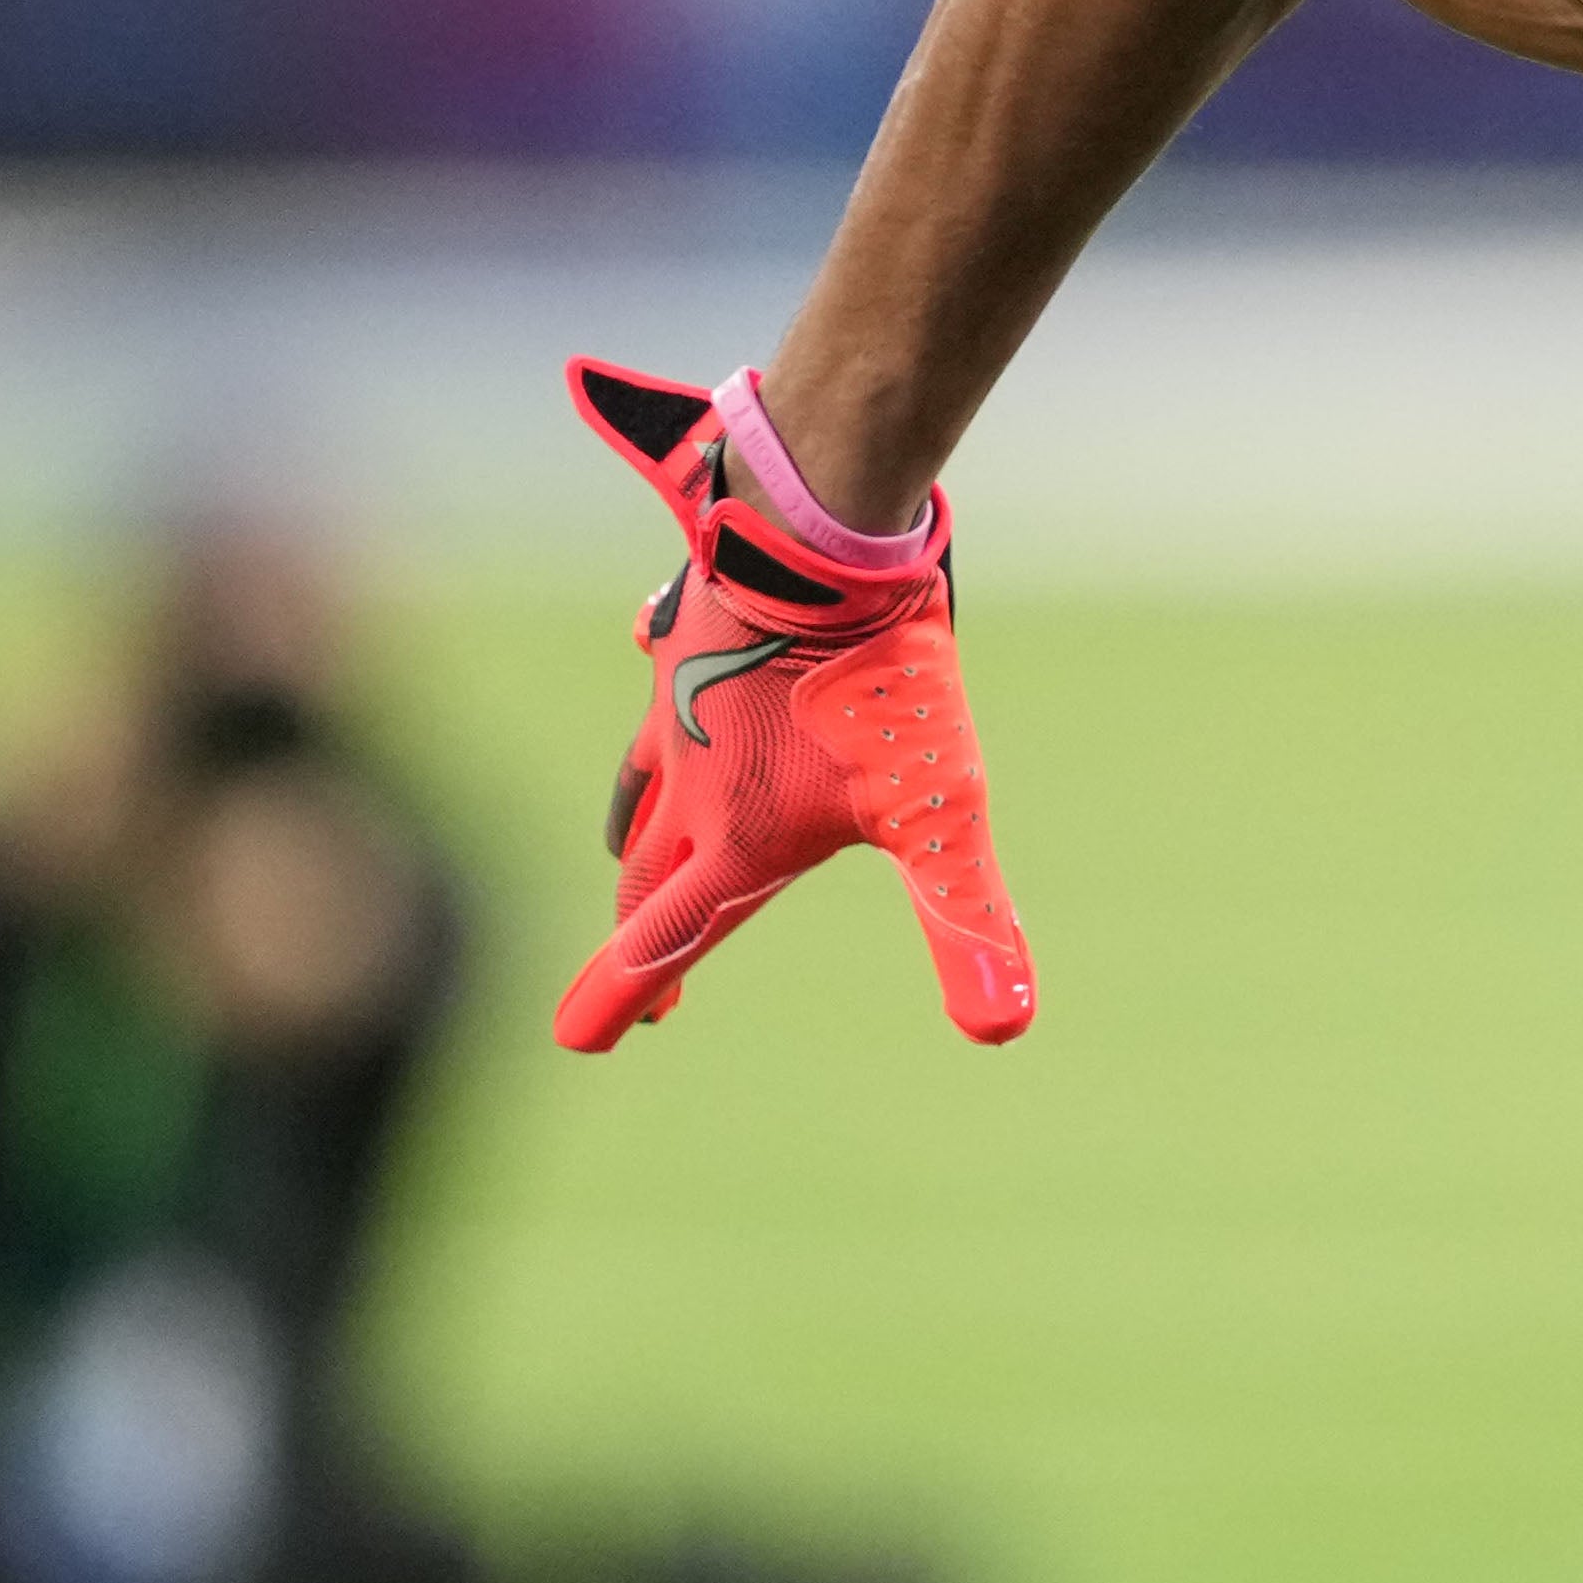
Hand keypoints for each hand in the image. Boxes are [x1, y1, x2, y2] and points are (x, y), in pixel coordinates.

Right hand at [552, 359, 1035, 1051]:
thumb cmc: (884, 681)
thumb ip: (965, 921)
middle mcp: (689, 780)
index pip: (665, 939)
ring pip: (642, 786)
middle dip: (642, 936)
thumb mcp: (939, 814)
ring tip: (634, 859)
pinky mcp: (689, 637)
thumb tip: (1004, 1030)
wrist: (825, 541)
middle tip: (648, 985)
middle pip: (648, 876)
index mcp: (733, 838)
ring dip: (639, 837)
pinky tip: (655, 675)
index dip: (618, 995)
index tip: (578, 1040)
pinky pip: (657, 679)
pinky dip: (659, 705)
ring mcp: (679, 704)